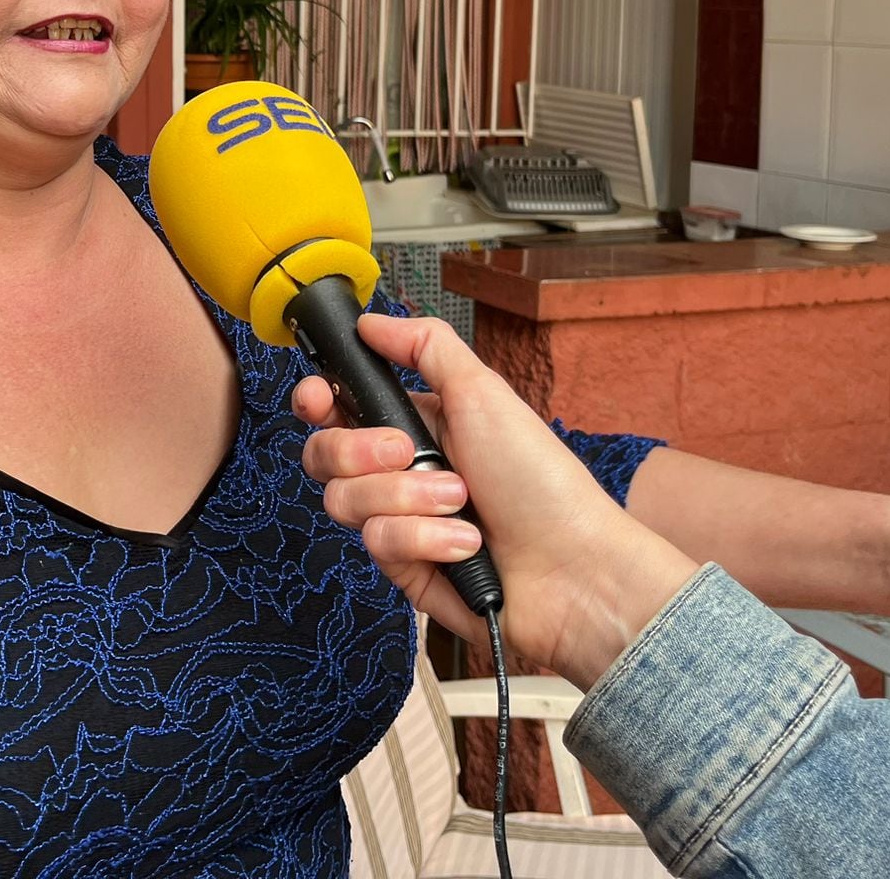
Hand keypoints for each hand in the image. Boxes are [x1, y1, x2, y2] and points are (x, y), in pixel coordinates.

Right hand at [293, 313, 697, 685]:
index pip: (338, 407)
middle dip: (359, 450)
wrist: (573, 568)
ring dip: (407, 497)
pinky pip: (378, 543)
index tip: (318, 398)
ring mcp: (401, 521)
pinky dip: (425, 538)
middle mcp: (401, 471)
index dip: (316, 400)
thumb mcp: (483, 392)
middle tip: (406, 451)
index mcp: (418, 422)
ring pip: (345, 500)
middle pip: (324, 453)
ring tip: (461, 503)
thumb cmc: (539, 478)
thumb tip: (370, 321)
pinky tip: (465, 543)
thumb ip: (424, 346)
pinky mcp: (405, 568)